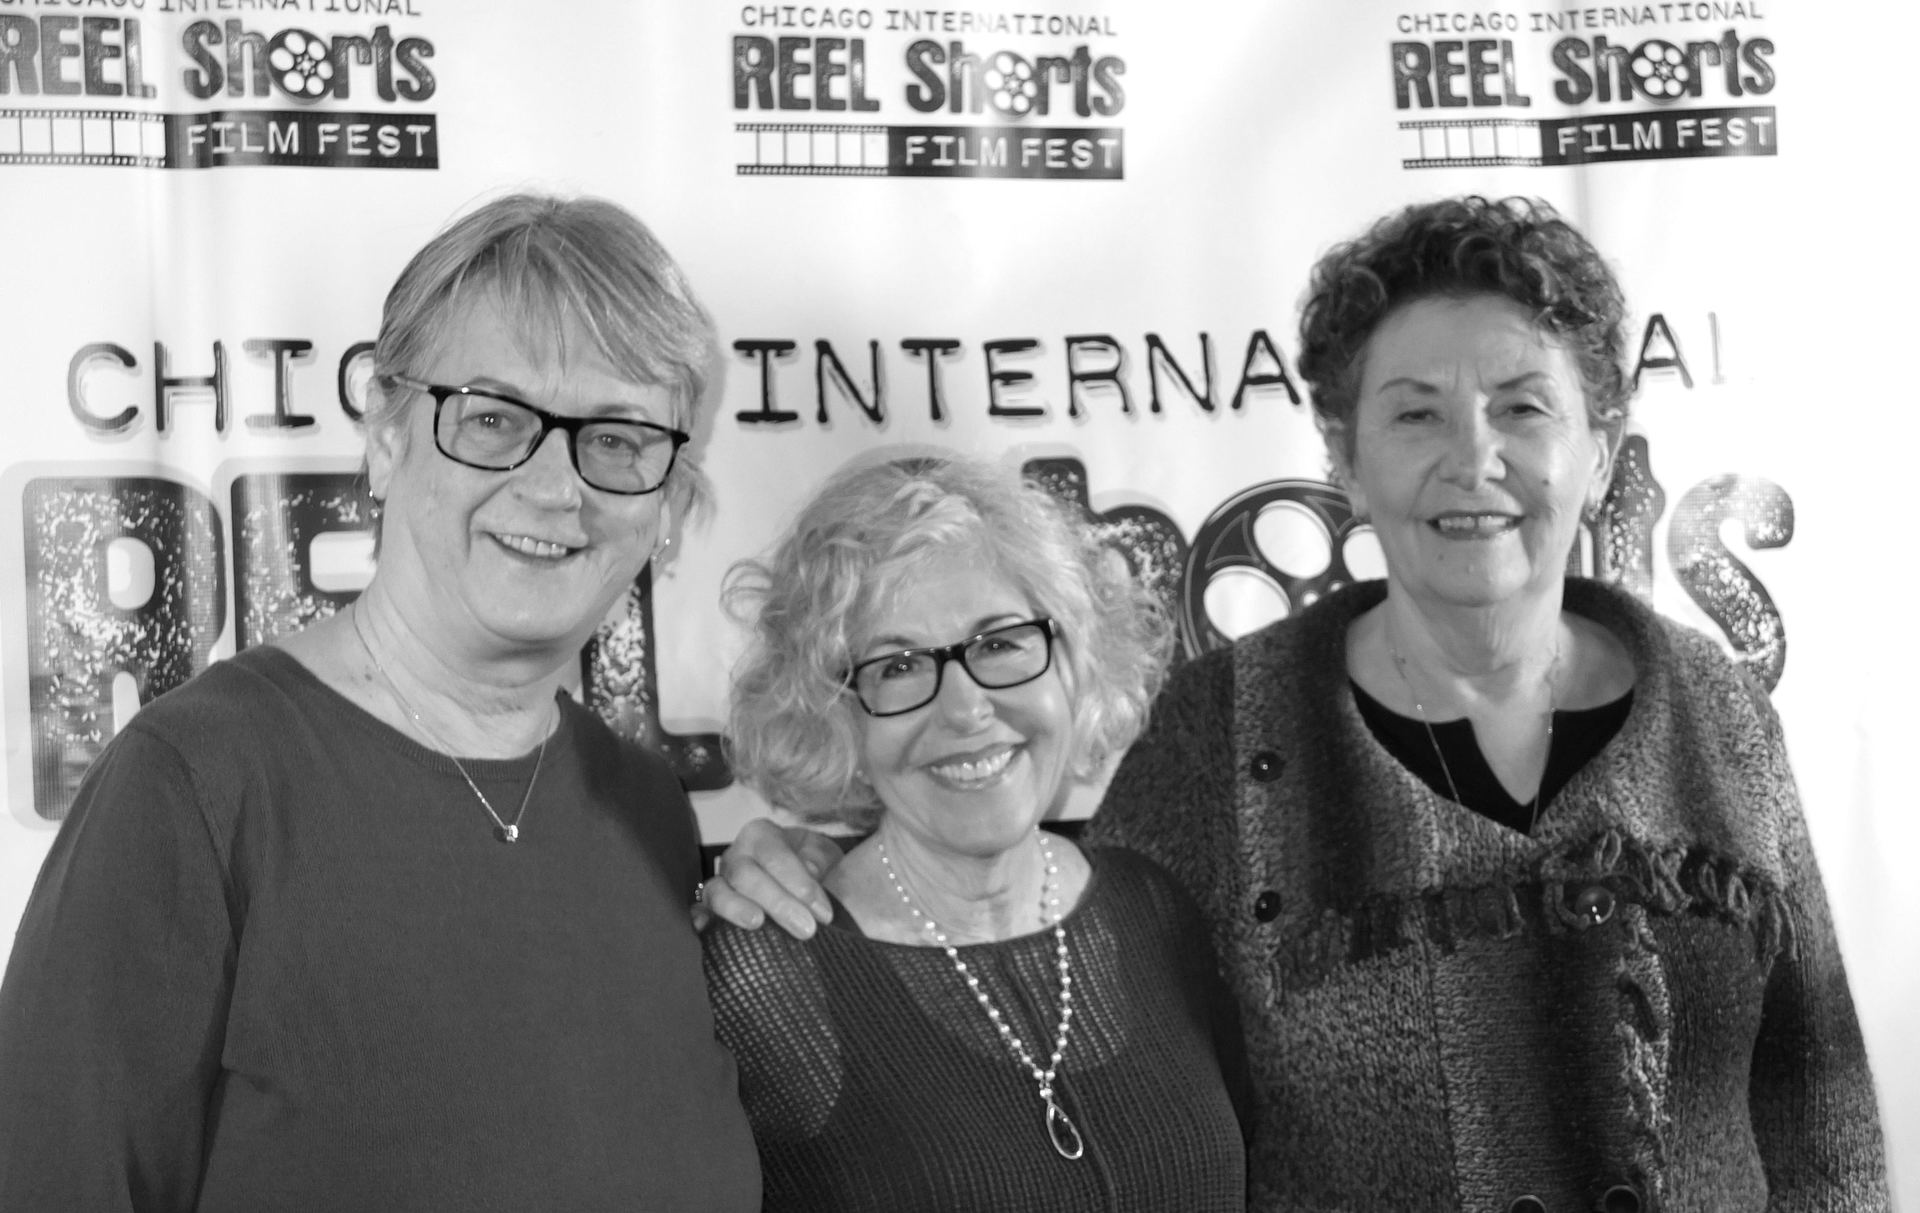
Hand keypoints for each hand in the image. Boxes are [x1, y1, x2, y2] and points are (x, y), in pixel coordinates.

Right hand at [697, 818, 840, 937]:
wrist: (799, 884)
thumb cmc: (812, 866)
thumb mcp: (823, 854)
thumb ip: (819, 858)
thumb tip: (810, 870)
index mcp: (762, 836)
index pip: (775, 855)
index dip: (799, 883)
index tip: (824, 913)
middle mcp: (736, 856)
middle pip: (746, 875)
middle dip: (778, 903)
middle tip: (806, 929)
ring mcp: (719, 882)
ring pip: (718, 892)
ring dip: (737, 909)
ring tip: (757, 924)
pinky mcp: (709, 909)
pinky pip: (698, 913)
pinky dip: (700, 920)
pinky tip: (705, 930)